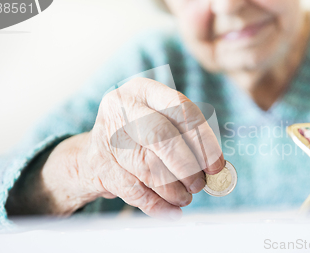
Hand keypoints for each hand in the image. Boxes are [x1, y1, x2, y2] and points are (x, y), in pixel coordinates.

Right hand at [7, 77, 224, 218]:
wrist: (93, 154)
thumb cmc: (139, 137)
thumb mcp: (160, 122)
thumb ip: (188, 138)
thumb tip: (215, 167)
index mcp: (144, 90)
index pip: (180, 109)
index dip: (203, 140)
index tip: (216, 165)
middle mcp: (121, 107)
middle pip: (161, 137)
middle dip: (187, 166)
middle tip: (199, 184)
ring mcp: (106, 135)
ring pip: (147, 167)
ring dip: (173, 189)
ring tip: (185, 197)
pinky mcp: (100, 165)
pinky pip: (134, 191)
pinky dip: (158, 205)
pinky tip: (171, 211)